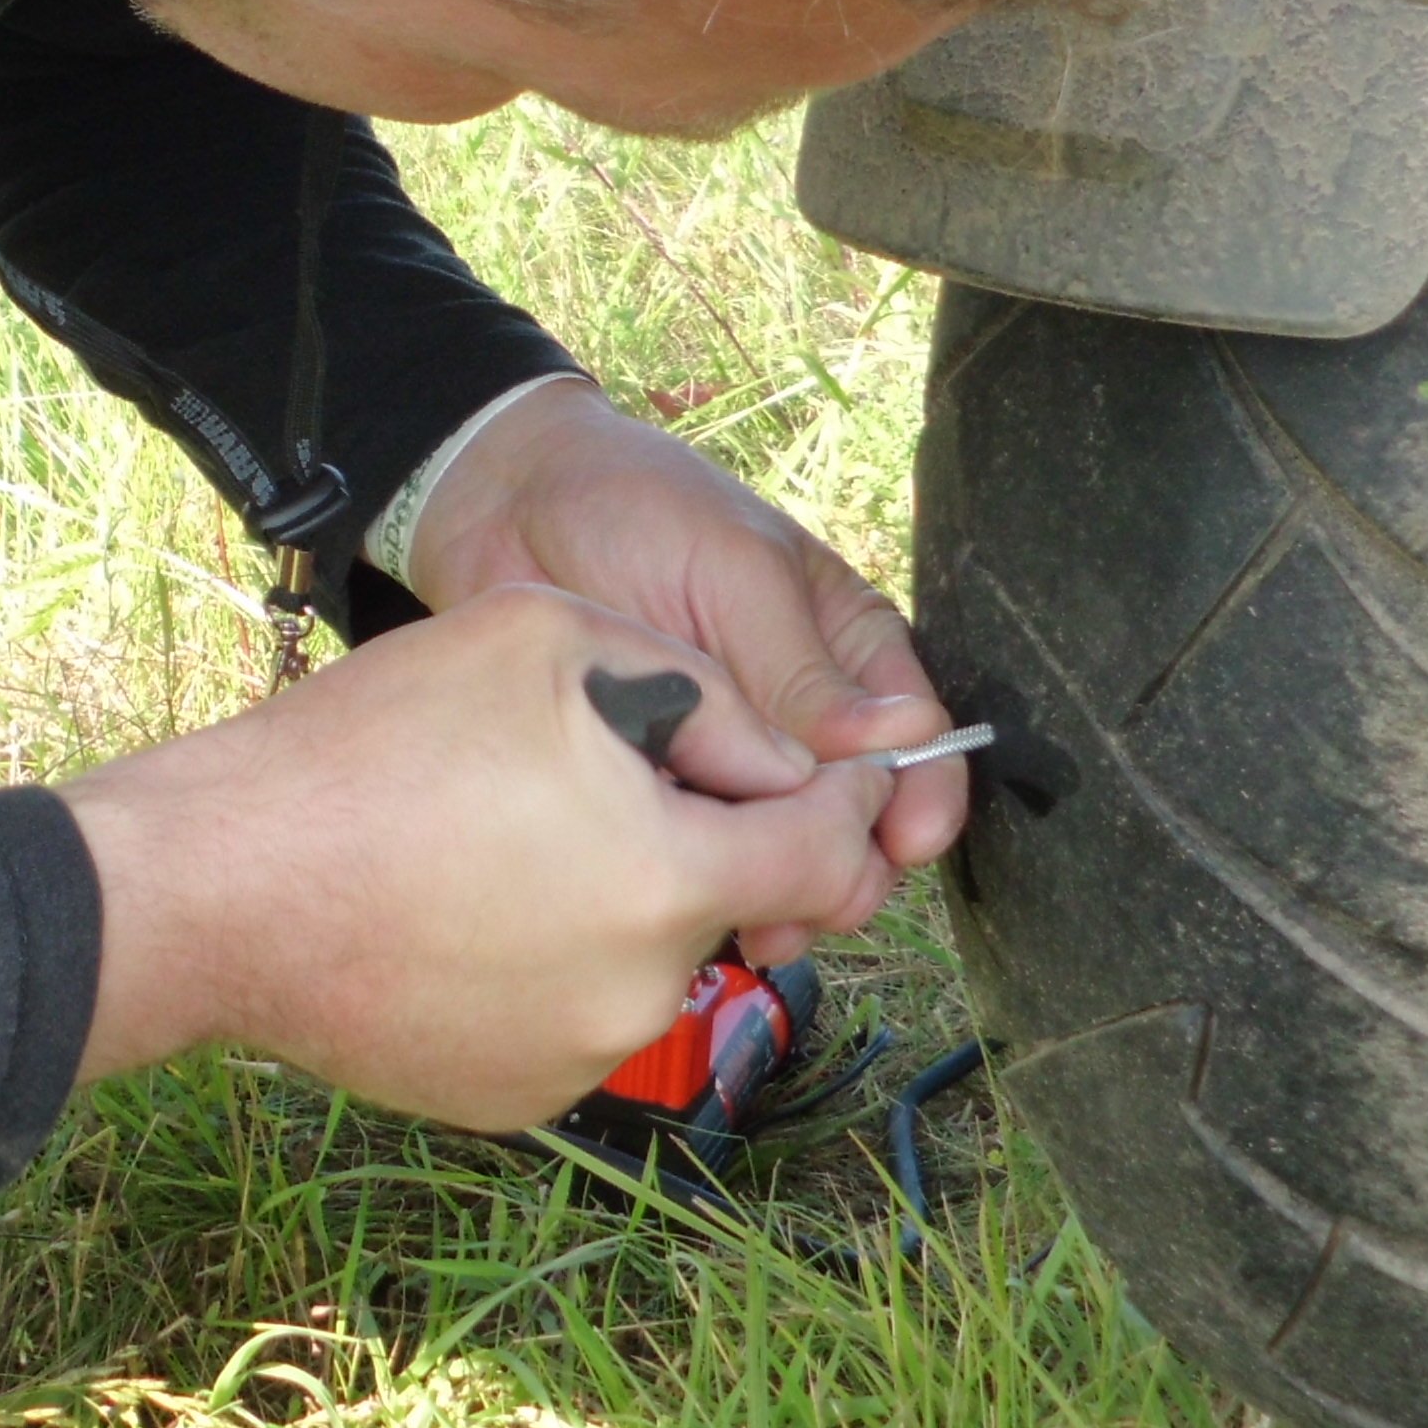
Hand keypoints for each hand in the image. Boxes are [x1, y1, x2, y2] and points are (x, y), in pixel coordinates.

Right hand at [62, 585, 898, 1125]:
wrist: (214, 888)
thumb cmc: (370, 746)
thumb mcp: (549, 638)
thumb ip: (702, 688)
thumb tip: (775, 755)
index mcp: (671, 879)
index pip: (827, 855)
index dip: (831, 797)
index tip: (798, 769)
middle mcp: (643, 995)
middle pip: (726, 905)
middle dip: (691, 840)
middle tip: (584, 779)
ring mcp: (574, 1062)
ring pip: (645, 963)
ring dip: (613, 902)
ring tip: (499, 839)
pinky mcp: (509, 1100)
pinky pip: (570, 1017)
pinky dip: (544, 966)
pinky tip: (459, 910)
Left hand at [406, 378, 964, 948]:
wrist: (505, 506)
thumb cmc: (635, 506)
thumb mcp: (734, 570)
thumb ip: (802, 665)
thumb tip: (902, 737)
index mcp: (842, 650)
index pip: (915, 737)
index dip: (921, 795)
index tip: (906, 841)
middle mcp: (794, 718)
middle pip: (851, 816)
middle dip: (849, 863)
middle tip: (826, 897)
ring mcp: (723, 760)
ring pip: (775, 851)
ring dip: (777, 891)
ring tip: (761, 922)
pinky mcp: (654, 790)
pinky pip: (692, 854)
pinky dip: (698, 885)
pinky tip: (689, 905)